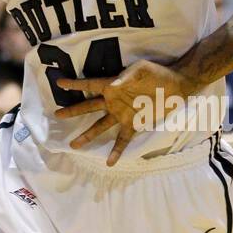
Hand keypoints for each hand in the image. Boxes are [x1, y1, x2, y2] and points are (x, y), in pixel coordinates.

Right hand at [55, 59, 192, 165]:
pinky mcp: (134, 124)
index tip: (59, 82)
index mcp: (112, 85)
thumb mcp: (140, 69)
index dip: (74, 84)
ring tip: (74, 145)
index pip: (89, 85)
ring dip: (87, 136)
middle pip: (89, 107)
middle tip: (57, 115)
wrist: (175, 86)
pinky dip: (116, 151)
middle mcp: (113, 101)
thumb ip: (126, 77)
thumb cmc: (156, 73)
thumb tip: (114, 84)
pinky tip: (109, 163)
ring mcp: (122, 114)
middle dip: (73, 111)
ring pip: (100, 126)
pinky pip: (122, 140)